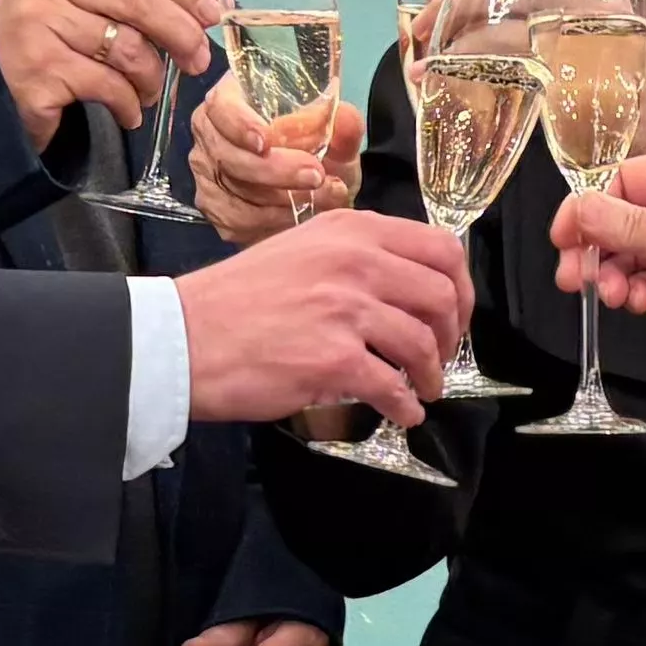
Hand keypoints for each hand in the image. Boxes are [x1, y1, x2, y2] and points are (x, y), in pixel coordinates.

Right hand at [0, 0, 217, 147]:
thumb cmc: (48, 39)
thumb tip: (201, 6)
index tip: (211, 12)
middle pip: (137, 0)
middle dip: (181, 33)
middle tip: (198, 61)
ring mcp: (35, 23)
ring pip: (127, 48)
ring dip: (152, 78)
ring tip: (149, 92)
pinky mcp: (37, 70)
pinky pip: (108, 86)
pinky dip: (129, 104)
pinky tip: (128, 112)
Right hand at [174, 209, 470, 425]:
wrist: (185, 337)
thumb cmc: (237, 301)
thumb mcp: (302, 251)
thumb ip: (354, 258)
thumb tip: (405, 287)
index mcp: (352, 231)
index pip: (440, 248)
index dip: (460, 288)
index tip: (454, 314)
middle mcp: (355, 261)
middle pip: (441, 295)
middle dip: (452, 334)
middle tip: (440, 357)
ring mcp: (346, 309)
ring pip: (423, 344)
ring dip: (432, 375)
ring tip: (422, 390)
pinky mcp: (335, 359)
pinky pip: (394, 388)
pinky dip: (405, 407)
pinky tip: (401, 414)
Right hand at [190, 79, 361, 242]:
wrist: (321, 192)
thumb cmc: (322, 151)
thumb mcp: (338, 136)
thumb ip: (343, 124)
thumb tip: (343, 118)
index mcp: (233, 100)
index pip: (220, 107)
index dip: (239, 124)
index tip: (266, 142)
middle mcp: (212, 135)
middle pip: (228, 156)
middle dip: (274, 170)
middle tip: (316, 176)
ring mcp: (209, 175)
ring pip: (233, 192)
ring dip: (279, 199)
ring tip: (321, 197)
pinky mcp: (216, 210)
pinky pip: (236, 221)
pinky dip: (272, 221)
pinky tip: (300, 217)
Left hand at [417, 0, 645, 146]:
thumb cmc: (645, 89)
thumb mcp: (605, 38)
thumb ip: (559, 25)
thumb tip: (497, 31)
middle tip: (421, 27)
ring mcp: (586, 28)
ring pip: (502, 13)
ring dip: (454, 37)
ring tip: (425, 64)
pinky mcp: (580, 66)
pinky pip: (513, 58)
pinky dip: (474, 67)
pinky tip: (452, 82)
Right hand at [549, 148, 645, 360]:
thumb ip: (631, 227)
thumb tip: (579, 210)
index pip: (620, 183)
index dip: (587, 209)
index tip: (563, 237)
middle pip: (619, 223)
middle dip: (595, 250)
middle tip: (574, 276)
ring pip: (629, 257)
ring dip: (613, 276)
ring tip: (612, 294)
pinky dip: (634, 294)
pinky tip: (634, 302)